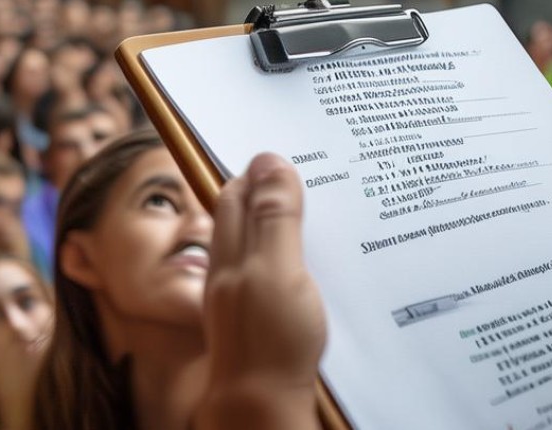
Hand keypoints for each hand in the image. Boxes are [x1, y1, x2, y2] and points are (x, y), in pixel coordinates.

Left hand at [197, 154, 325, 429]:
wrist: (260, 403)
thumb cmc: (269, 339)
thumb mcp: (276, 268)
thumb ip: (273, 217)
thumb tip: (268, 160)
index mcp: (230, 250)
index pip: (235, 193)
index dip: (257, 169)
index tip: (290, 147)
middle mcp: (229, 269)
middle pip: (243, 215)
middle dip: (269, 189)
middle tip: (311, 169)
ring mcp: (242, 296)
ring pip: (259, 245)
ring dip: (285, 223)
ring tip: (322, 207)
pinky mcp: (260, 320)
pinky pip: (273, 274)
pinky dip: (292, 257)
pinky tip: (316, 262)